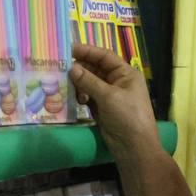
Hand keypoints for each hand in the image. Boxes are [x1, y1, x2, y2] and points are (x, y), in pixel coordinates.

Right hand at [69, 43, 158, 161]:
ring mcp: (109, 95)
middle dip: (80, 68)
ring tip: (68, 86)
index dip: (88, 51)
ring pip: (90, 83)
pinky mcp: (102, 108)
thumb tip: (71, 68)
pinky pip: (88, 96)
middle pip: (96, 69)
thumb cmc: (127, 116)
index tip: (69, 49)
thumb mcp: (108, 96)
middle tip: (62, 68)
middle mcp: (118, 81)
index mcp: (126, 73)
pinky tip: (75, 99)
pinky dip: (81, 96)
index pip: (105, 56)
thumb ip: (89, 81)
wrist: (134, 146)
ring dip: (79, 83)